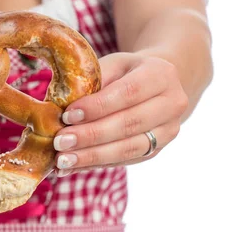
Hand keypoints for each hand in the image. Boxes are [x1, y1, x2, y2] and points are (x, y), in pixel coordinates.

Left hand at [54, 52, 187, 175]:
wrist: (156, 85)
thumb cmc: (125, 73)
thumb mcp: (111, 65)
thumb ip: (91, 82)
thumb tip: (58, 107)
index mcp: (160, 74)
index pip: (128, 93)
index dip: (97, 107)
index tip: (68, 115)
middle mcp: (172, 104)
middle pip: (128, 124)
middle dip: (91, 136)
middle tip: (60, 142)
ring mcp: (168, 131)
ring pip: (128, 148)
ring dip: (92, 156)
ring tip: (63, 160)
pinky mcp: (156, 150)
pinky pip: (125, 161)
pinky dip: (96, 164)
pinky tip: (72, 166)